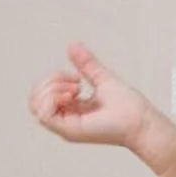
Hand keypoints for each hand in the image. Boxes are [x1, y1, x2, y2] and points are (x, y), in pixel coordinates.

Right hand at [27, 41, 161, 152]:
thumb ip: (86, 64)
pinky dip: (53, 98)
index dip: (52, 79)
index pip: (42, 95)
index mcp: (71, 109)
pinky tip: (72, 94)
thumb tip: (73, 45)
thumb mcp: (102, 78)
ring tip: (76, 88)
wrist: (140, 121)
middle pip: (34, 99)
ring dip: (51, 88)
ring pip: (36, 106)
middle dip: (49, 82)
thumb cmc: (128, 107)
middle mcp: (66, 120)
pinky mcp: (70, 131)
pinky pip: (44, 115)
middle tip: (76, 83)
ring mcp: (67, 127)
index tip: (76, 77)